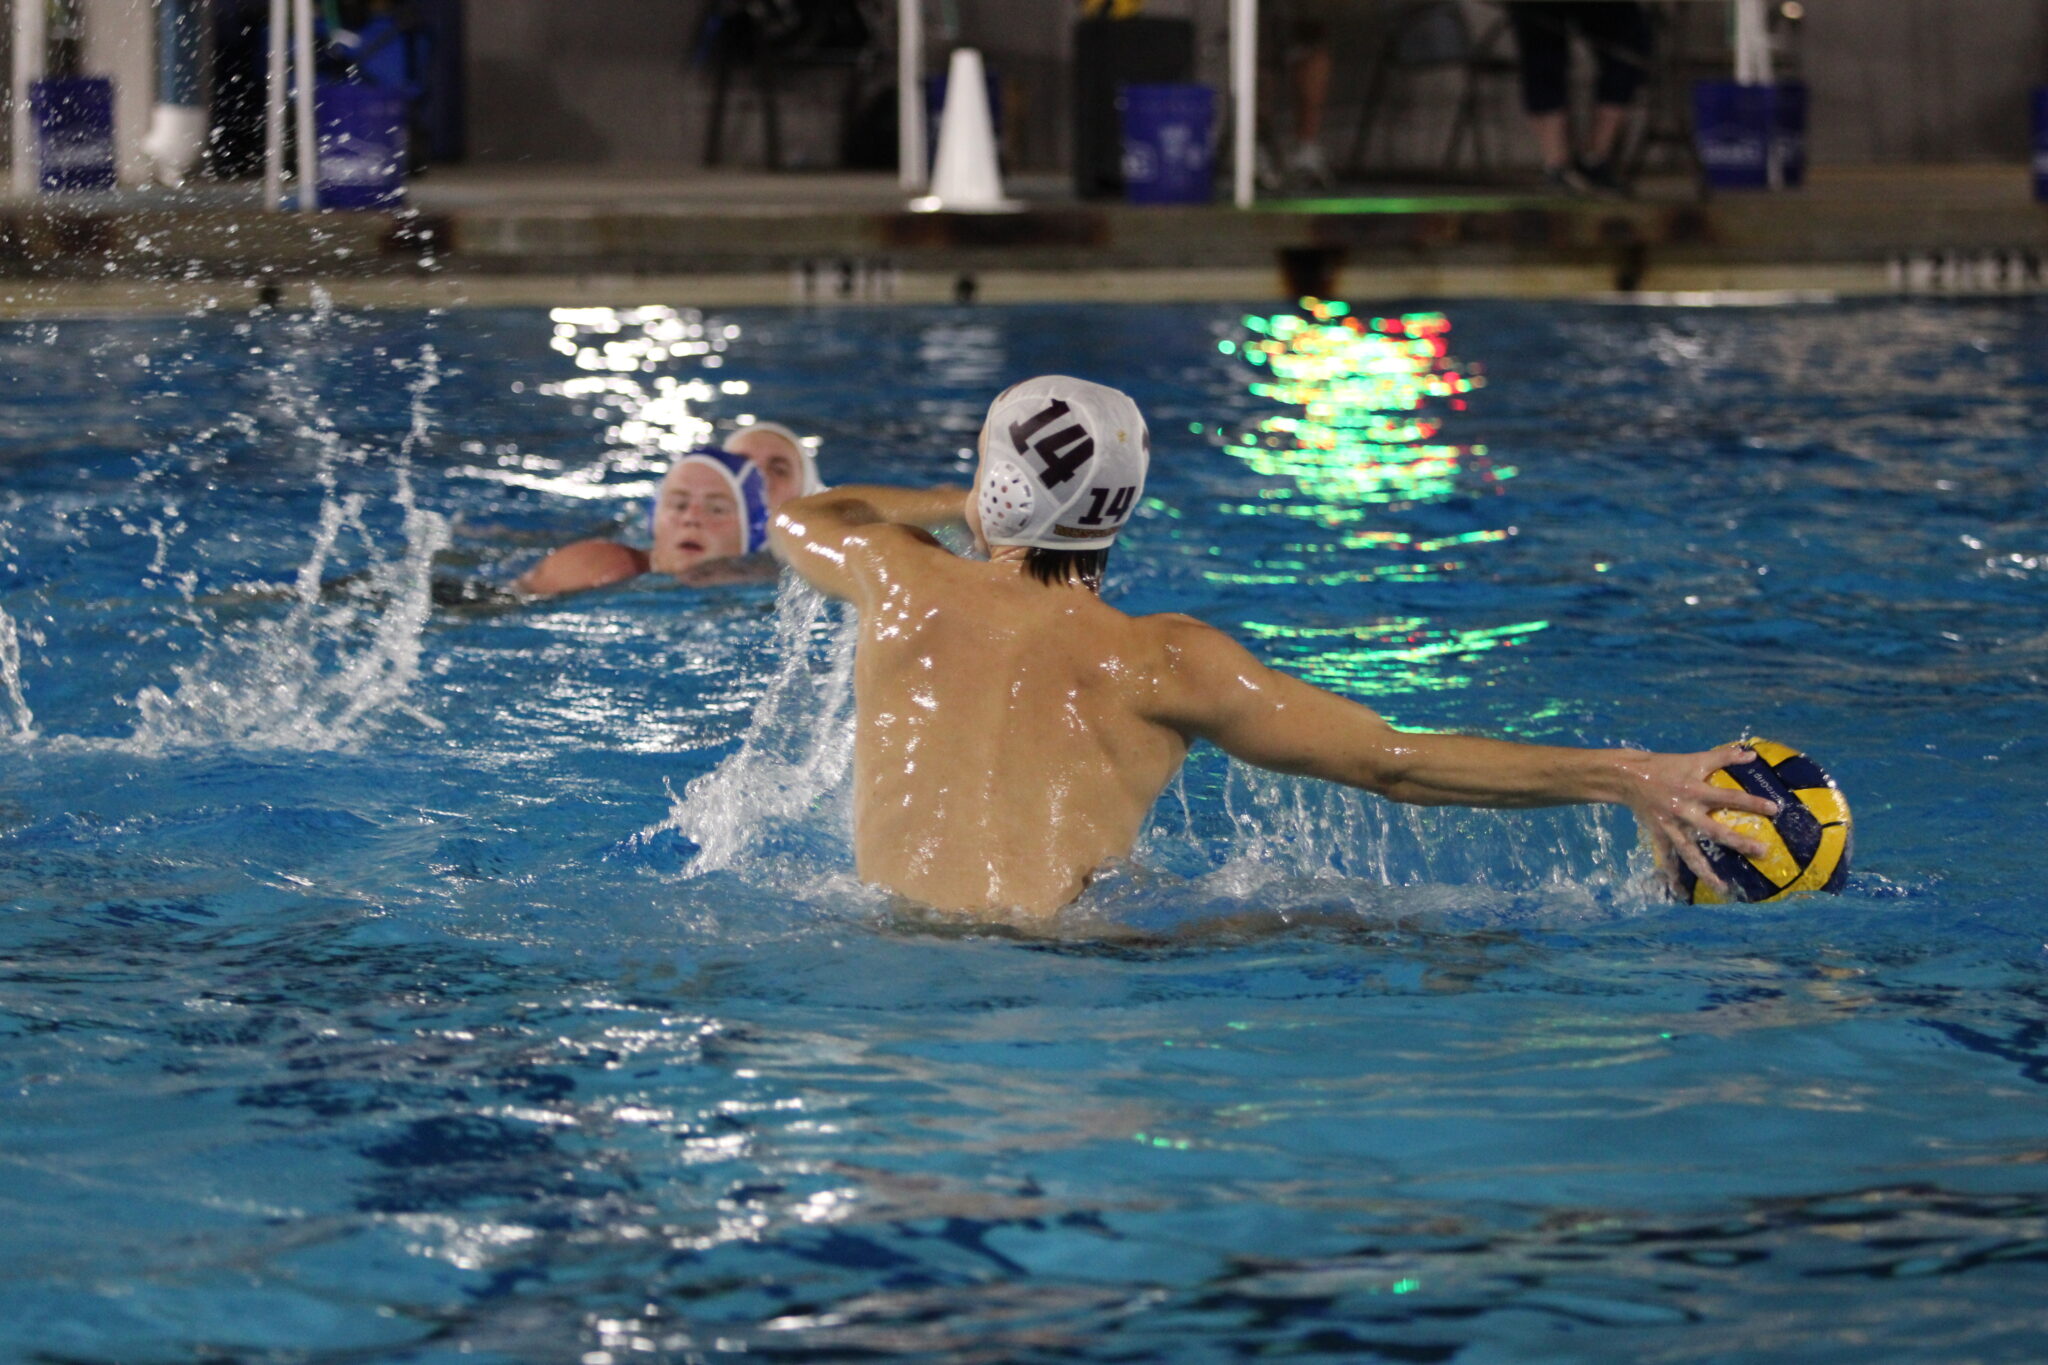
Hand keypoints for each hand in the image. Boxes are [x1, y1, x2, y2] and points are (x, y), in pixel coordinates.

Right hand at [1615, 744, 1780, 895]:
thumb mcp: (1694, 758)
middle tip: (1761, 852)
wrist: (1628, 777)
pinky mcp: (1659, 835)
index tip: (1775, 809)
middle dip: (1738, 842)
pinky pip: (1666, 859)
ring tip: (1722, 889)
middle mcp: (1685, 812)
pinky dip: (1672, 875)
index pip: (1729, 797)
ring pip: (1690, 853)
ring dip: (1706, 872)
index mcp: (1696, 791)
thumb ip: (1724, 756)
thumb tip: (1752, 754)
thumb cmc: (1665, 766)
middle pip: (1714, 831)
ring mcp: (1671, 827)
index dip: (1751, 802)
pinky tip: (1680, 892)